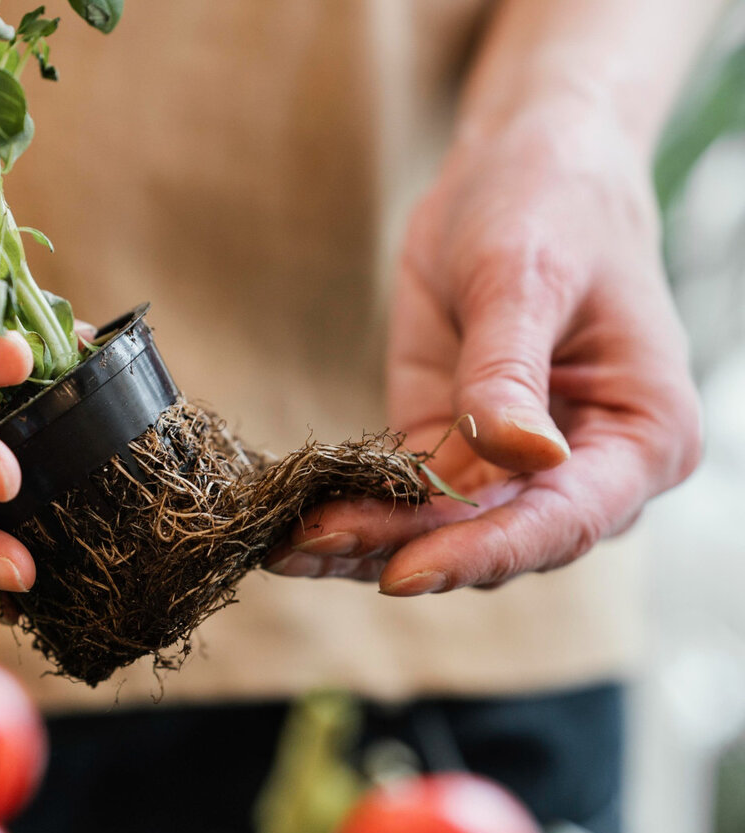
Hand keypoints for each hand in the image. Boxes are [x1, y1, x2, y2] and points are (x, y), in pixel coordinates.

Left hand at [269, 98, 701, 594]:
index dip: (482, 551)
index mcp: (644, 436)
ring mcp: (516, 467)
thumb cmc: (552, 203)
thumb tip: (525, 457)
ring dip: (363, 542)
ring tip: (282, 547)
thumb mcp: (525, 276)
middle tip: (310, 546)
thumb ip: (509, 370)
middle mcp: (587, 471)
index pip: (565, 518)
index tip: (404, 573)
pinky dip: (353, 509)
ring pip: (440, 531)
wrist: (517, 165)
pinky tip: (292, 522)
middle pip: (493, 536)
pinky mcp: (454, 448)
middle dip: (400, 548)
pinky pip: (405, 497)